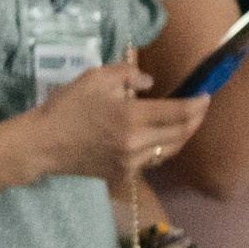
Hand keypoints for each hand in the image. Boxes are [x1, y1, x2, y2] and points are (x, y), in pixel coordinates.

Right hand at [30, 60, 209, 185]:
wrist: (42, 143)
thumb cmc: (66, 107)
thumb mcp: (93, 78)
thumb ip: (127, 74)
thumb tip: (150, 83)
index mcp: (131, 117)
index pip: (177, 112)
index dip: (197, 104)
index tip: (205, 96)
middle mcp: (137, 143)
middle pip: (180, 134)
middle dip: (195, 120)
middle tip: (200, 108)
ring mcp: (131, 162)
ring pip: (169, 150)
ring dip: (182, 136)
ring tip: (185, 124)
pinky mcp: (123, 173)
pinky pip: (151, 160)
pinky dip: (160, 148)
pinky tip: (157, 139)